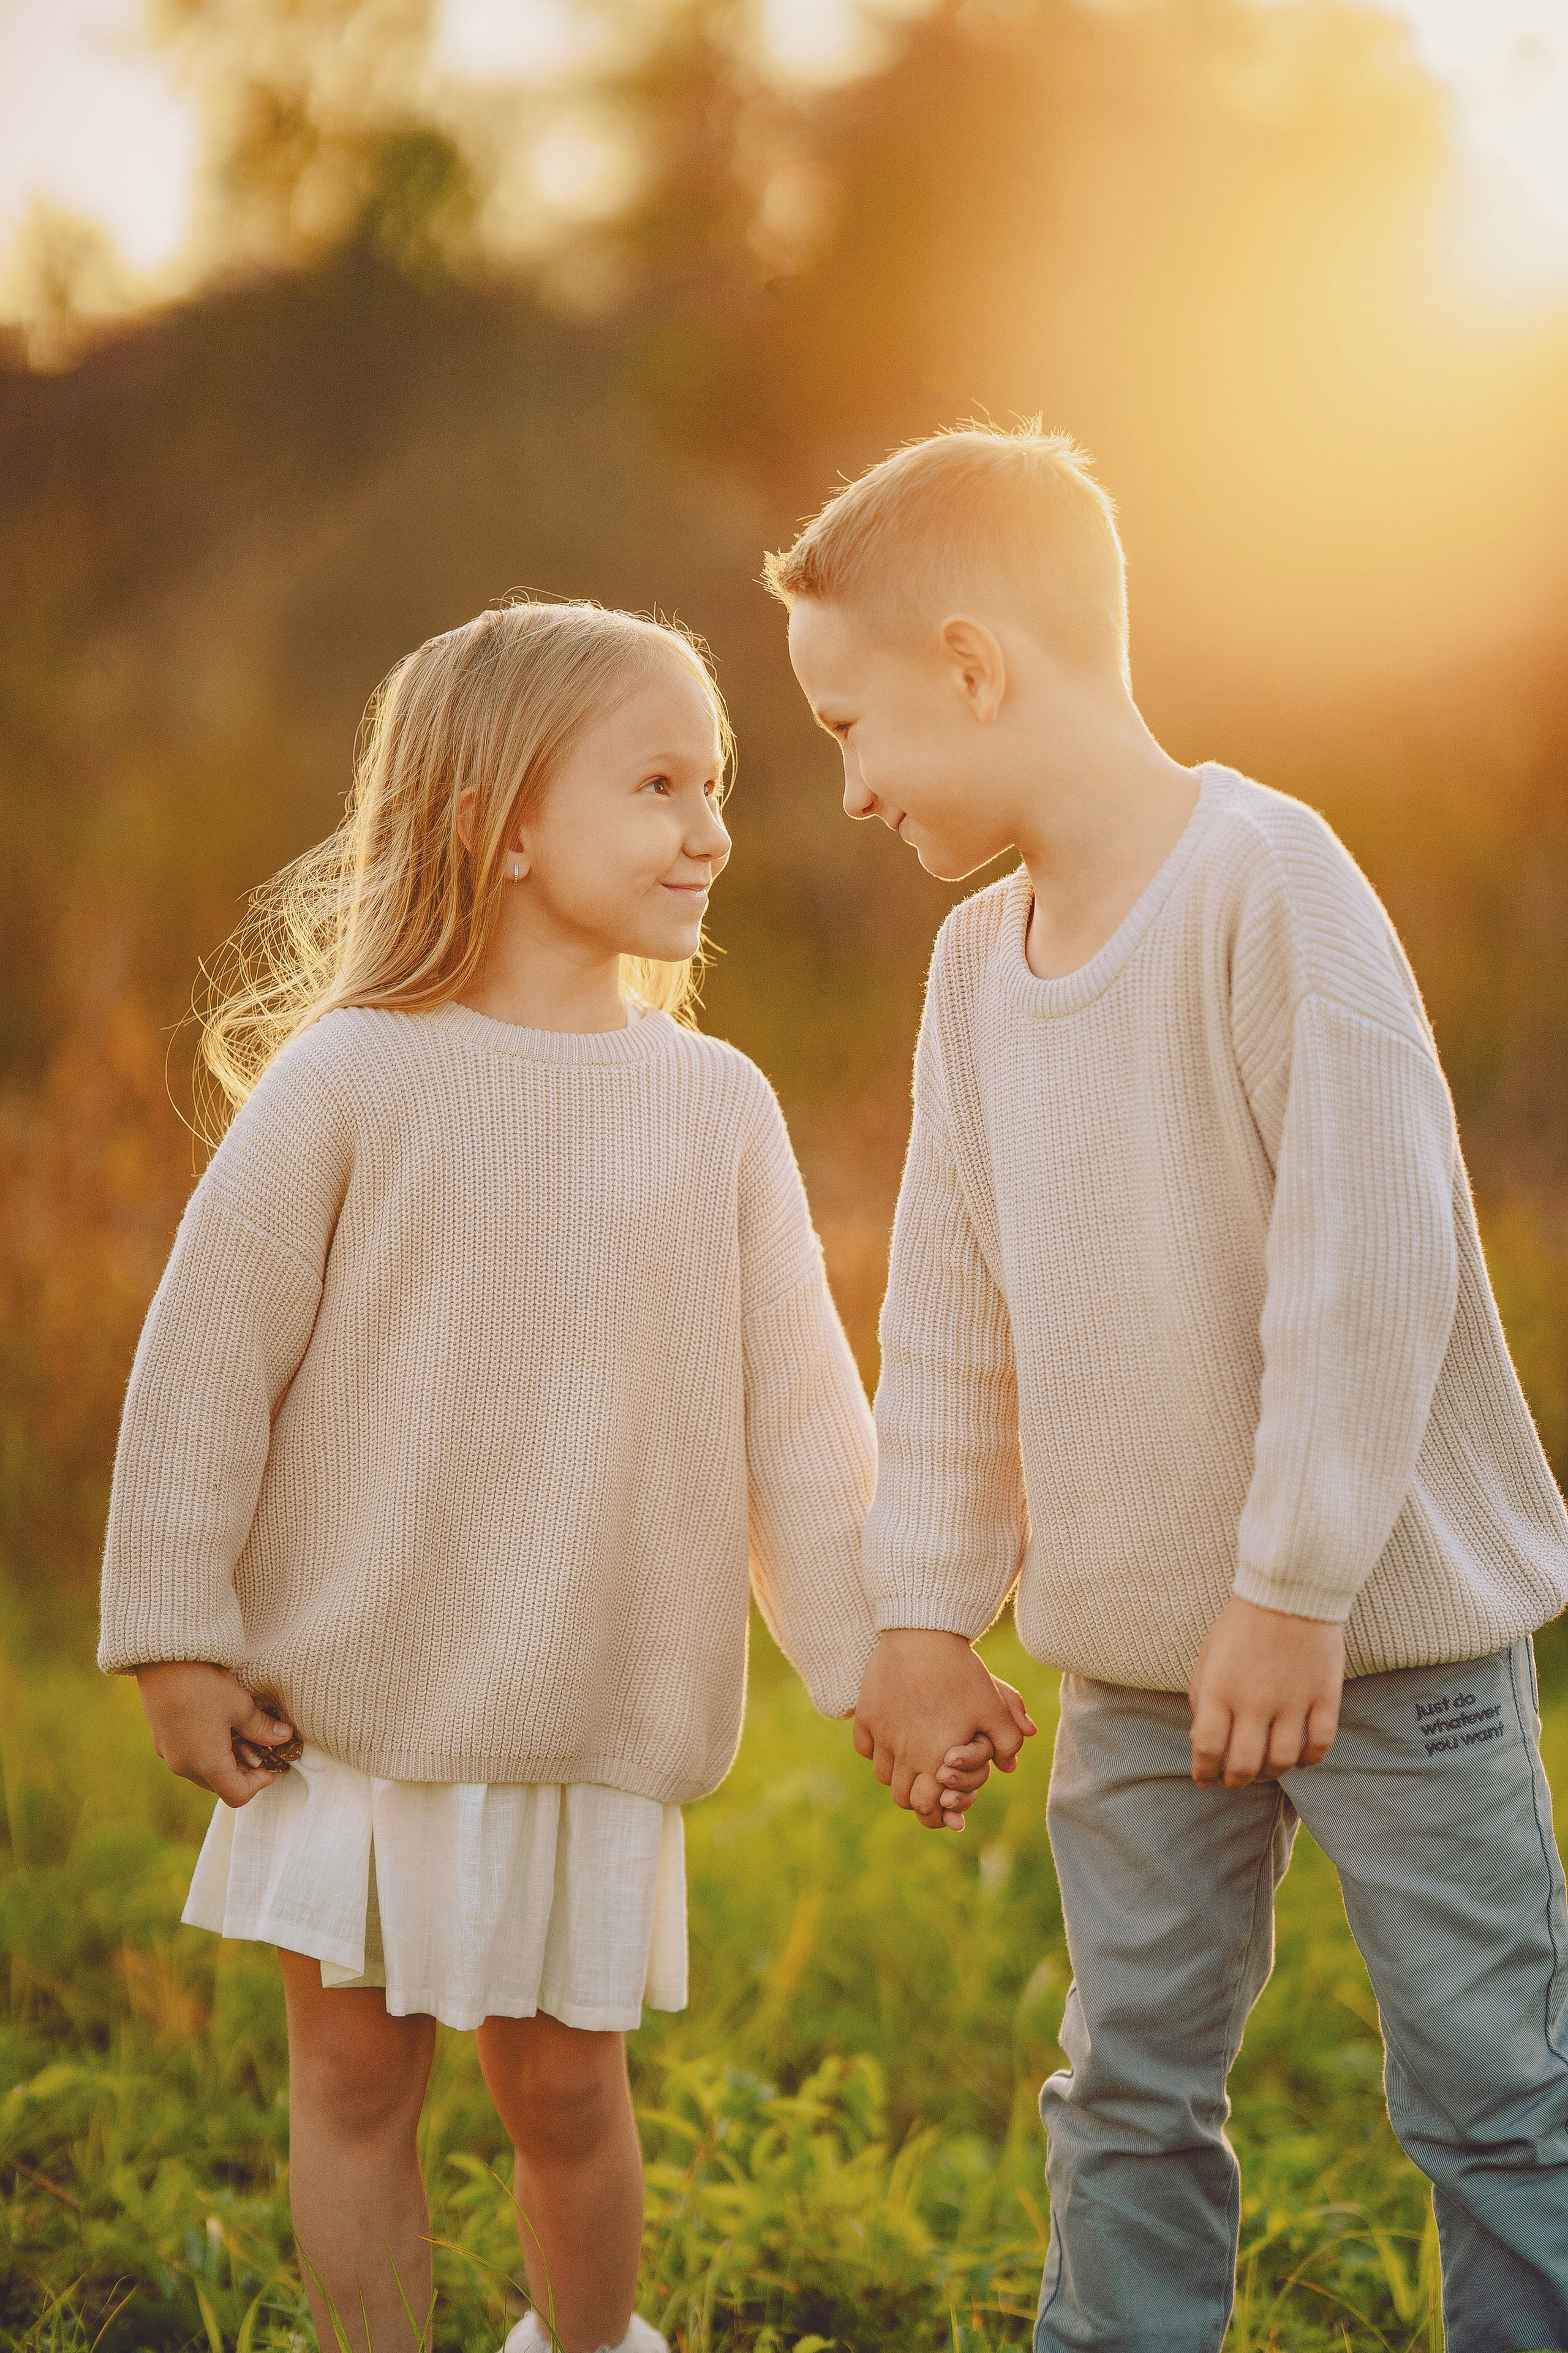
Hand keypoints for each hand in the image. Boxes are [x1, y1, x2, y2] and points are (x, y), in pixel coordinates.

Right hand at [134, 1662, 297, 1807]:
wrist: (163, 1660)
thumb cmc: (205, 1684)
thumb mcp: (240, 1706)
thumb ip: (262, 1728)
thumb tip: (284, 1737)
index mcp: (206, 1764)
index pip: (236, 1795)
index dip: (258, 1785)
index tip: (271, 1768)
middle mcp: (183, 1766)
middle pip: (219, 1785)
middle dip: (242, 1772)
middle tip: (259, 1749)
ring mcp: (168, 1754)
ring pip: (202, 1771)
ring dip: (223, 1761)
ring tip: (239, 1734)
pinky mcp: (160, 1739)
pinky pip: (187, 1756)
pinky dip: (205, 1751)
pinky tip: (216, 1724)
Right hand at [854, 1630, 1036, 1830]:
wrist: (923, 1635)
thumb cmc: (962, 1673)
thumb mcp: (994, 1706)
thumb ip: (1009, 1741)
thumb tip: (1011, 1766)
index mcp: (935, 1759)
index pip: (927, 1808)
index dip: (936, 1816)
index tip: (944, 1810)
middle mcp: (903, 1753)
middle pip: (901, 1798)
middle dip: (917, 1800)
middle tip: (929, 1790)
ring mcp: (881, 1734)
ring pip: (882, 1775)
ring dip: (897, 1776)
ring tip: (912, 1763)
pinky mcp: (866, 1714)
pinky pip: (864, 1747)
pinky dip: (876, 1751)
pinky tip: (891, 1739)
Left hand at [1187, 1596, 1344, 1788]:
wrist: (1289, 1590)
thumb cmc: (1242, 1623)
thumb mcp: (1208, 1655)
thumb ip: (1201, 1697)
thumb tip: (1199, 1740)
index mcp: (1219, 1689)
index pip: (1207, 1749)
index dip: (1204, 1772)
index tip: (1205, 1779)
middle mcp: (1254, 1701)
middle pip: (1245, 1765)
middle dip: (1236, 1781)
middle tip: (1234, 1780)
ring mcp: (1293, 1700)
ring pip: (1283, 1762)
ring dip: (1272, 1773)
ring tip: (1266, 1769)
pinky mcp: (1324, 1696)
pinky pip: (1319, 1745)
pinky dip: (1310, 1760)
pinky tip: (1300, 1759)